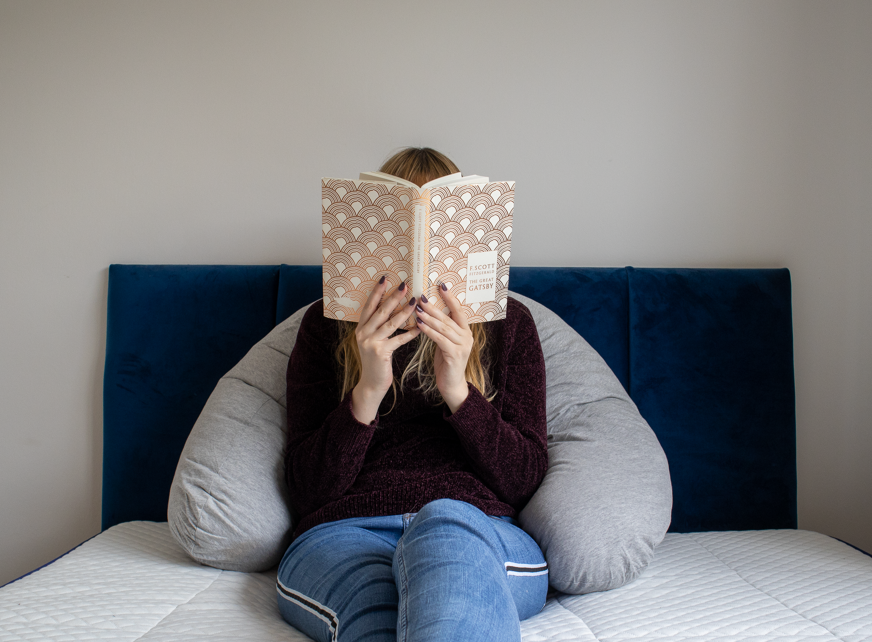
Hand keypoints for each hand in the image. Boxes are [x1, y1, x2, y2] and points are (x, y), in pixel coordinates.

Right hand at [351, 277, 420, 423]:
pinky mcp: (381, 352)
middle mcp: (363, 333)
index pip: (369, 306)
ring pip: (390, 323)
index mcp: (361, 328)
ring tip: (415, 301)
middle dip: (393, 297)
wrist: (371, 383)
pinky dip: (410, 332)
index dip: (377, 292)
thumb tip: (391, 307)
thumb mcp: (373, 340)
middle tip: (405, 285)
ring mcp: (370, 343)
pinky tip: (419, 326)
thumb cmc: (376, 361)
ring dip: (404, 311)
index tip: (386, 278)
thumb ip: (378, 326)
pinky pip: (398, 339)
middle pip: (380, 311)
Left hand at [414, 284, 473, 412]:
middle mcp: (467, 336)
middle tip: (421, 296)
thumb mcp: (446, 342)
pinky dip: (429, 331)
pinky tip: (419, 325)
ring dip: (429, 317)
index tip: (440, 285)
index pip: (459, 310)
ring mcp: (463, 345)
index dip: (450, 297)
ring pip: (444, 327)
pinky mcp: (455, 355)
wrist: (452, 385)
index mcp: (466, 331)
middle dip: (433, 306)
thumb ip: (443, 329)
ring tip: (416, 308)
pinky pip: (440, 339)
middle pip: (449, 317)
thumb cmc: (446, 362)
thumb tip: (429, 312)